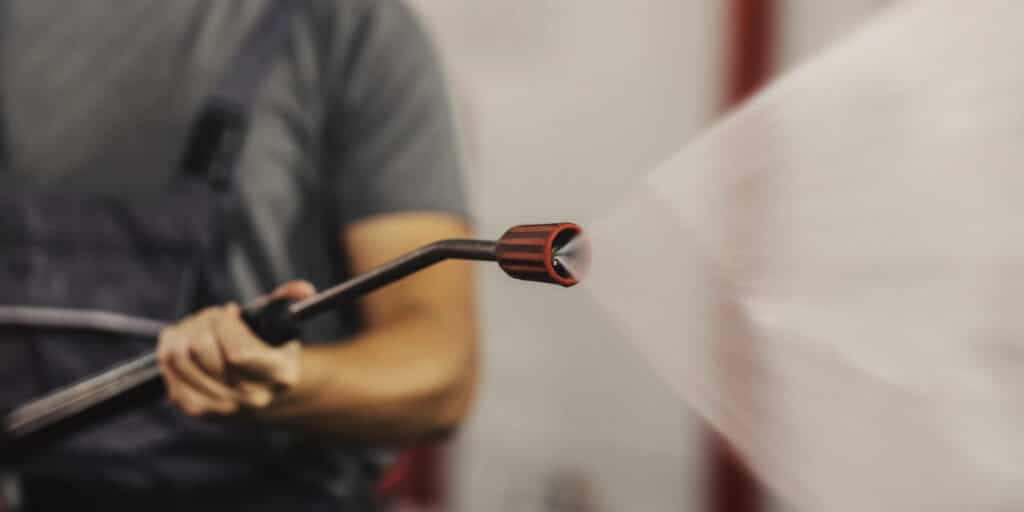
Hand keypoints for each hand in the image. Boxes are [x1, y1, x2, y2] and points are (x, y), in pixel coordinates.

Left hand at [157, 280, 315, 416]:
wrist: (266, 391)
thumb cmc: (271, 353)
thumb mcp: (284, 326)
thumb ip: (289, 301)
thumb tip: (302, 289)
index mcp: (279, 374)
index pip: (237, 353)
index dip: (226, 324)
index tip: (232, 312)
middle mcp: (251, 397)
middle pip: (201, 348)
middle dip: (205, 320)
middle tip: (215, 316)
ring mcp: (222, 407)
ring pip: (178, 356)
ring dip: (184, 332)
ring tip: (200, 327)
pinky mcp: (197, 409)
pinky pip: (167, 371)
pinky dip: (169, 349)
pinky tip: (185, 343)